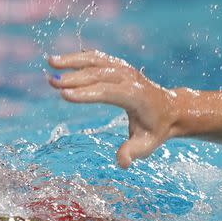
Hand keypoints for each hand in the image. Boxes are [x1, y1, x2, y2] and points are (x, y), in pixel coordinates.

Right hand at [48, 50, 179, 168]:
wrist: (170, 108)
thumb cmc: (155, 128)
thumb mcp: (147, 144)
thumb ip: (133, 152)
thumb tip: (122, 163)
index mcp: (136, 96)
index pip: (108, 92)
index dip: (86, 93)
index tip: (64, 95)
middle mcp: (129, 78)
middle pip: (98, 74)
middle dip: (74, 77)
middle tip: (52, 81)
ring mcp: (123, 68)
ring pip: (96, 60)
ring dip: (72, 60)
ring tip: (50, 61)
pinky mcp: (117, 65)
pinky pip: (97, 57)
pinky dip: (78, 57)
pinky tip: (61, 59)